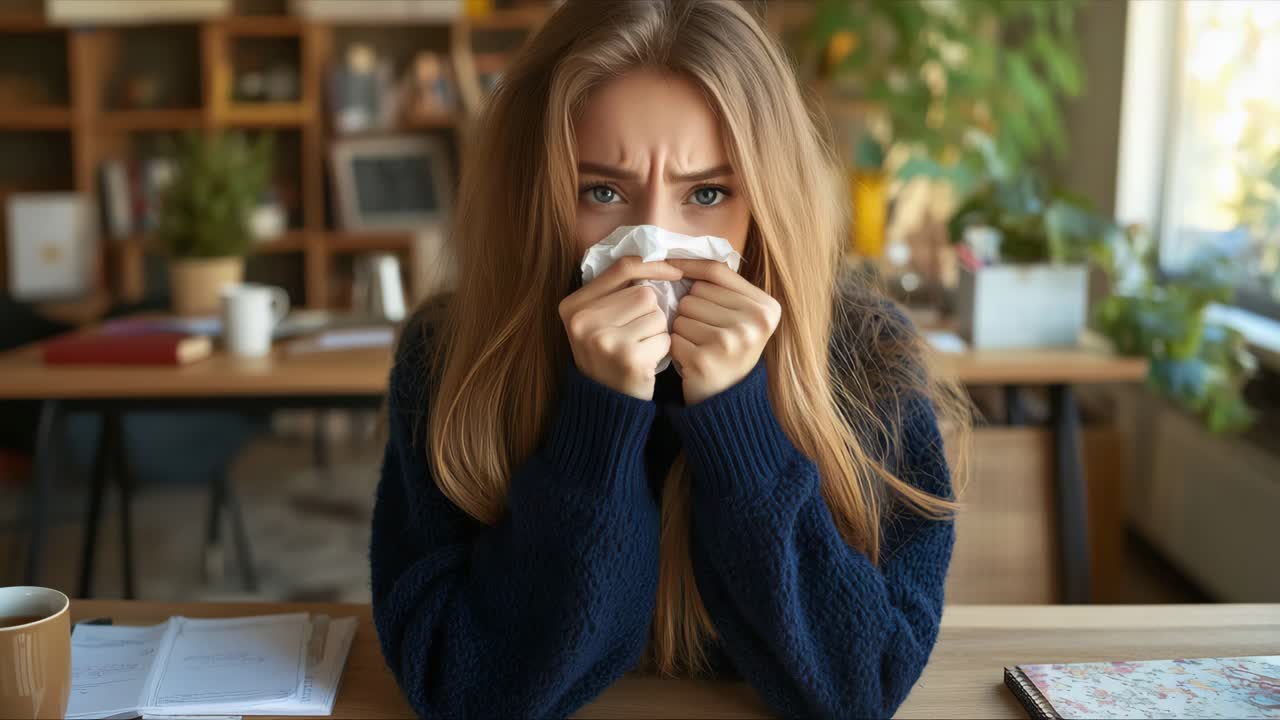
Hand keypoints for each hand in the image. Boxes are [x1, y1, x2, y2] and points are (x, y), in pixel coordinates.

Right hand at [559, 256, 682, 399]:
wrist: (606, 406)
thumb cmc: (608, 357)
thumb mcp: (597, 321)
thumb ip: (616, 291)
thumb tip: (660, 259)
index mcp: (573, 305)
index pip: (622, 267)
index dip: (653, 265)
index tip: (675, 271)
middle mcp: (583, 320)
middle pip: (644, 293)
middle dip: (651, 313)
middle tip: (635, 336)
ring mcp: (604, 339)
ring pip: (657, 314)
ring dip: (658, 331)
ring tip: (640, 349)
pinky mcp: (627, 356)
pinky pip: (664, 337)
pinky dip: (662, 350)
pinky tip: (646, 363)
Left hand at [667, 259, 780, 405]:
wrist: (727, 401)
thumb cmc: (729, 351)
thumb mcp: (741, 317)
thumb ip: (723, 288)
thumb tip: (682, 257)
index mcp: (767, 308)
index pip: (717, 271)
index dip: (691, 265)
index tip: (670, 263)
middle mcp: (753, 323)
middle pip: (696, 292)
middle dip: (691, 310)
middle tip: (706, 333)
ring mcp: (731, 341)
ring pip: (682, 313)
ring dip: (683, 329)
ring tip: (700, 346)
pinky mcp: (706, 359)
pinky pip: (674, 336)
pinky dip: (676, 347)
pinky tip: (692, 360)